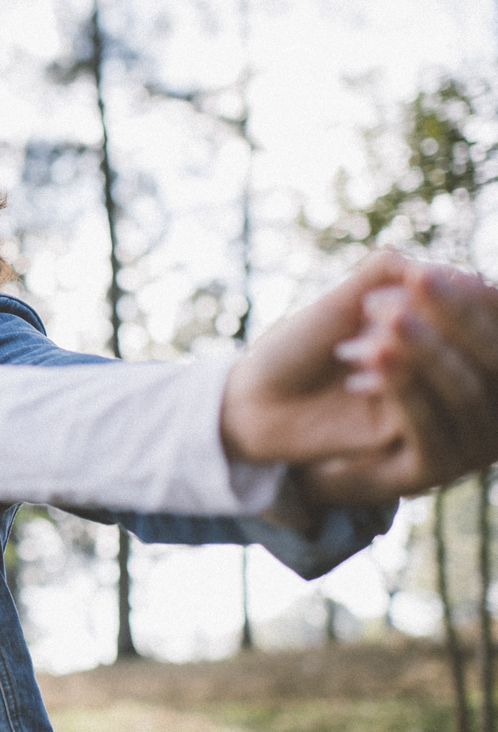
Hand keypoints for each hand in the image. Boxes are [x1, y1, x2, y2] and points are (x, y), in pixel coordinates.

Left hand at [222, 251, 497, 504]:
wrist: (257, 400)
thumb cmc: (300, 346)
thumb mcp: (343, 302)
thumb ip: (391, 273)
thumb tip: (453, 270)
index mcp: (447, 343)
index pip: (490, 321)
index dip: (473, 299)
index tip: (428, 274)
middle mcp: (455, 384)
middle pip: (492, 357)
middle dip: (456, 316)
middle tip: (412, 286)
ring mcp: (438, 424)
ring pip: (468, 392)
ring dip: (427, 352)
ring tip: (373, 330)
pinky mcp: (414, 460)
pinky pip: (430, 426)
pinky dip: (406, 387)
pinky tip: (370, 364)